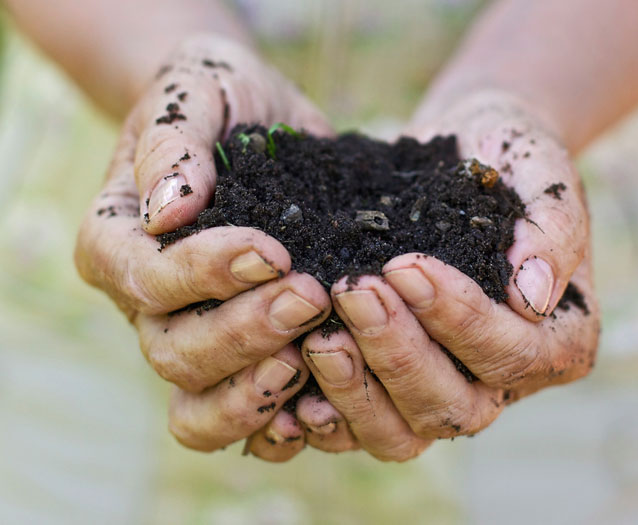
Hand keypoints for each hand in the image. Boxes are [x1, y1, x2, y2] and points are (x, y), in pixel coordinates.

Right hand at [74, 34, 333, 452]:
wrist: (250, 116)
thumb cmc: (216, 97)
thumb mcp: (195, 94)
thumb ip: (173, 144)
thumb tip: (169, 210)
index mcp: (116, 242)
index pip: (148, 280)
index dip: (206, 274)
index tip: (272, 251)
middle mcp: (145, 302)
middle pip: (176, 351)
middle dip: (245, 332)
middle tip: (311, 297)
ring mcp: (191, 334)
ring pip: (201, 400)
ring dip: (258, 391)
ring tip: (312, 358)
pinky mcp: (240, 353)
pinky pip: (244, 414)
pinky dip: (278, 420)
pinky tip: (323, 403)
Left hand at [252, 91, 599, 461]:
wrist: (459, 155)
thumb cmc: (505, 158)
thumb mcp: (541, 171)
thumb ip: (552, 230)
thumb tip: (533, 297)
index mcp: (556, 342)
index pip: (510, 352)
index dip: (458, 318)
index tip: (405, 266)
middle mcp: (500, 383)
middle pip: (452, 406)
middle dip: (398, 353)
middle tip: (352, 292)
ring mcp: (441, 391)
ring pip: (401, 432)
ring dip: (354, 390)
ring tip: (316, 337)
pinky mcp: (388, 390)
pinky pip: (355, 428)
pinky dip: (321, 418)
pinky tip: (290, 390)